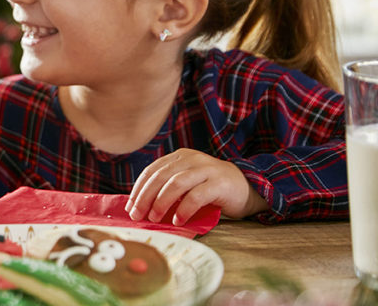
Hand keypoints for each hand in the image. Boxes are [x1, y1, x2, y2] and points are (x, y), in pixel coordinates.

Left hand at [125, 148, 267, 225]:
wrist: (247, 189)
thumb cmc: (211, 190)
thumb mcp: (187, 184)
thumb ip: (168, 188)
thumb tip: (141, 207)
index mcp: (180, 157)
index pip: (152, 170)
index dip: (139, 189)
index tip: (130, 206)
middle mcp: (191, 159)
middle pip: (160, 177)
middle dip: (145, 197)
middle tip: (138, 215)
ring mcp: (206, 169)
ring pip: (176, 184)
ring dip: (161, 203)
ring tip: (155, 218)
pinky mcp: (219, 183)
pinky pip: (196, 195)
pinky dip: (183, 209)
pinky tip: (177, 220)